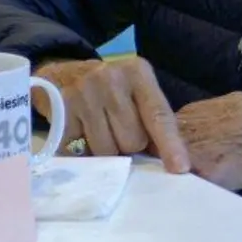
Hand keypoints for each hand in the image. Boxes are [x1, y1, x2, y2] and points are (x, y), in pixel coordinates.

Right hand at [34, 57, 189, 173]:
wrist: (65, 74)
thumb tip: (175, 165)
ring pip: (106, 150)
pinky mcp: (62, 110)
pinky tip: (83, 135)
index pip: (158, 114)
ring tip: (102, 134)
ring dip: (108, 152)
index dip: (170, 144)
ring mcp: (83, 93)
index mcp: (137, 73)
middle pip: (132, 140)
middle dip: (131, 146)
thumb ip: (155, 122)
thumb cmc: (112, 91)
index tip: (180, 168)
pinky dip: (84, 152)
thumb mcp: (137, 94)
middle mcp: (110, 79)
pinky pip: (80, 152)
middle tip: (121, 132)